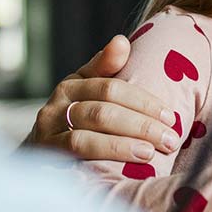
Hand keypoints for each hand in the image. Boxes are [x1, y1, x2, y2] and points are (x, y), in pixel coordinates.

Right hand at [22, 35, 180, 162]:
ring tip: (150, 153)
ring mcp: (47, 132)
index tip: (170, 116)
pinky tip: (121, 169)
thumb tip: (122, 41)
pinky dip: (99, 160)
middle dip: (140, 126)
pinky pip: (72, 158)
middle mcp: (56, 105)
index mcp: (72, 84)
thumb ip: (107, 66)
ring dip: (122, 146)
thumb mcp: (90, 87)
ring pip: (86, 138)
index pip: (111, 88)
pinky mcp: (44, 156)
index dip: (143, 102)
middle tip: (170, 139)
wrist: (41, 147)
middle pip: (102, 113)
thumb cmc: (77, 113)